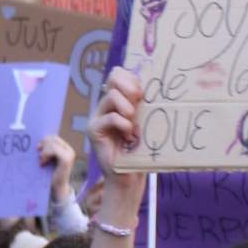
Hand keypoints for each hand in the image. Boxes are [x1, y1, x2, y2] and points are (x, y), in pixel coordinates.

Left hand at [38, 134, 75, 201]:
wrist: (56, 188)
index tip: (37, 148)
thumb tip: (37, 141)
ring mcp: (69, 154)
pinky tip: (43, 163)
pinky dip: (46, 155)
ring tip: (41, 161)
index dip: (44, 140)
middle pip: (52, 138)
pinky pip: (54, 150)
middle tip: (39, 156)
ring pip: (52, 144)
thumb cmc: (49, 174)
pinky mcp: (66, 159)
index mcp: (66, 148)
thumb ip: (46, 149)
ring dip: (43, 152)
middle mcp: (69, 150)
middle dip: (43, 146)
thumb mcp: (48, 159)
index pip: (53, 137)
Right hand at [89, 69, 147, 207]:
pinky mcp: (93, 130)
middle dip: (129, 87)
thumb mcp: (145, 121)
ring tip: (133, 122)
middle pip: (113, 77)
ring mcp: (97, 116)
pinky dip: (122, 124)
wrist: (130, 174)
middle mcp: (106, 105)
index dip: (130, 78)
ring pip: (111, 96)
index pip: (118, 73)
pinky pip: (109, 118)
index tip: (142, 93)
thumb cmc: (140, 148)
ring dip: (127, 108)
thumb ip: (143, 104)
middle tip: (139, 101)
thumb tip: (153, 88)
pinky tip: (128, 135)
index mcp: (118, 100)